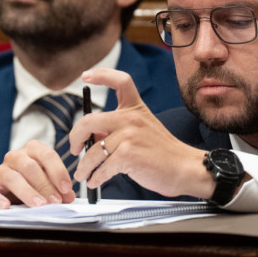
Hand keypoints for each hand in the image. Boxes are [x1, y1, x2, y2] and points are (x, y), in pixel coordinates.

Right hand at [0, 139, 76, 208]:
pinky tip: (6, 206)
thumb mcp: (49, 182)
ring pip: (11, 177)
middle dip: (45, 185)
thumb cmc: (34, 182)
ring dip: (27, 192)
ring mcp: (0, 170)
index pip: (47, 155)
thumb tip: (68, 197)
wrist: (12, 191)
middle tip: (55, 201)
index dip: (58, 172)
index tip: (66, 189)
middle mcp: (15, 157)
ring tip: (38, 205)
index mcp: (33, 150)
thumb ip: (59, 188)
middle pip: (29, 166)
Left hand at [70, 67, 215, 199]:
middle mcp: (132, 118)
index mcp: (136, 108)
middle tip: (74, 149)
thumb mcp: (141, 131)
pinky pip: (102, 167)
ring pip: (93, 151)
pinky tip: (95, 181)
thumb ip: (117, 129)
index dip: (101, 75)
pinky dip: (96, 178)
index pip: (120, 81)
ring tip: (83, 175)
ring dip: (84, 167)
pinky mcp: (128, 154)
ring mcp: (130, 135)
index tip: (86, 76)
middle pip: (89, 120)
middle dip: (75, 137)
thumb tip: (90, 138)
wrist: (183, 168)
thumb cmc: (162, 153)